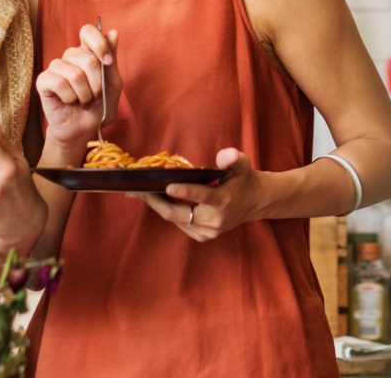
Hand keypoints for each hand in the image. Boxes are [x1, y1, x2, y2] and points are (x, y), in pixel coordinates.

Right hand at [35, 23, 119, 151]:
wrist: (84, 130)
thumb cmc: (98, 106)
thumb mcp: (113, 84)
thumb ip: (111, 59)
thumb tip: (112, 32)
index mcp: (87, 52)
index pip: (88, 31)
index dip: (99, 44)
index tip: (107, 62)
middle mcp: (70, 56)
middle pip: (87, 58)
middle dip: (97, 83)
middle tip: (95, 95)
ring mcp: (55, 67)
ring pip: (75, 74)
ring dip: (85, 94)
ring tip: (83, 101)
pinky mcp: (43, 81)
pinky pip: (59, 84)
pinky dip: (70, 98)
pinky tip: (70, 102)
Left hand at [130, 148, 260, 242]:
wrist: (255, 202)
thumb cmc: (243, 179)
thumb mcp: (242, 165)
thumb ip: (232, 159)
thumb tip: (226, 155)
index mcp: (223, 201)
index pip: (201, 196)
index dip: (184, 192)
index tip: (167, 185)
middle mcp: (214, 220)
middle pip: (177, 213)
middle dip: (154, 201)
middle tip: (136, 190)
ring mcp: (208, 231)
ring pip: (175, 219)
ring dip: (157, 206)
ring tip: (139, 193)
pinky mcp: (202, 236)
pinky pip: (179, 224)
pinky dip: (167, 211)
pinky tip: (155, 200)